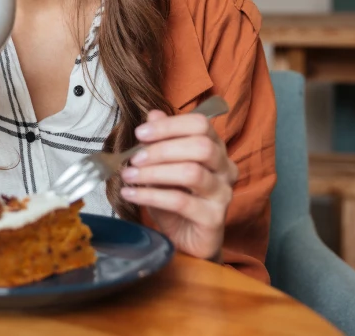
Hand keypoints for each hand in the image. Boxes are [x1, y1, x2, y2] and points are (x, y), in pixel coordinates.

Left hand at [121, 109, 238, 260]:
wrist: (185, 240)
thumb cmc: (176, 199)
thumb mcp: (163, 166)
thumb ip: (160, 141)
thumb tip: (153, 115)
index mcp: (215, 148)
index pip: (200, 124)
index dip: (169, 126)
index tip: (141, 133)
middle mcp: (225, 168)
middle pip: (201, 146)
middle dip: (162, 149)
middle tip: (134, 158)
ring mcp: (223, 194)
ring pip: (191, 173)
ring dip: (154, 172)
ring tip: (129, 176)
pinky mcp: (214, 219)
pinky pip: (181, 202)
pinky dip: (151, 195)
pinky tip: (131, 194)